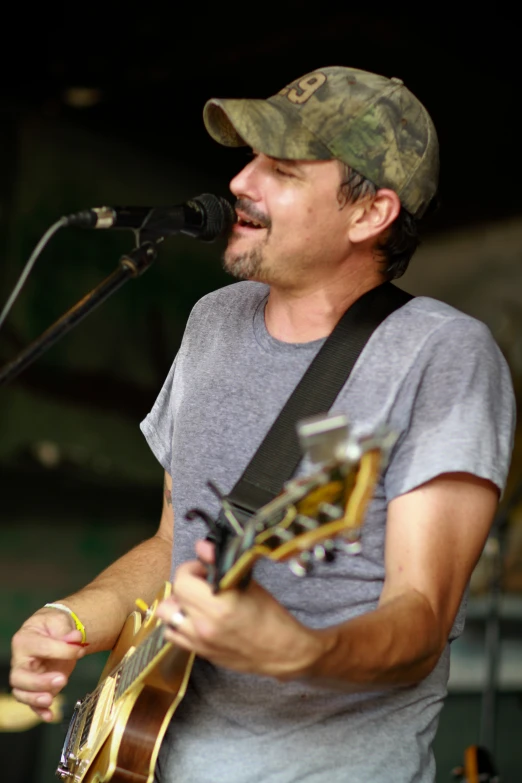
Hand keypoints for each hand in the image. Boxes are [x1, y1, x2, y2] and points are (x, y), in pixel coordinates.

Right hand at [10, 608, 86, 720]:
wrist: (53, 632)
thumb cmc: (53, 626)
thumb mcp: (60, 622)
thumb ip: (67, 631)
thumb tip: (75, 638)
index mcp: (24, 640)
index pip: (40, 648)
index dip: (62, 650)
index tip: (79, 651)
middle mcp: (20, 660)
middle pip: (19, 677)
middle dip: (39, 682)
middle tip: (62, 679)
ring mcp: (25, 676)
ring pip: (21, 692)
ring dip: (36, 698)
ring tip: (51, 699)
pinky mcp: (34, 688)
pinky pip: (31, 703)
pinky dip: (39, 711)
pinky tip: (49, 715)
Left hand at [155, 540, 325, 679]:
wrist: (282, 651)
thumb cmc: (270, 615)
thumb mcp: (248, 583)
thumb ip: (220, 564)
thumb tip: (201, 546)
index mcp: (219, 604)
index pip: (183, 579)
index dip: (192, 568)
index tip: (205, 568)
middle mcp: (204, 624)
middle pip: (174, 595)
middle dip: (185, 583)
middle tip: (201, 582)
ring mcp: (199, 641)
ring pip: (167, 616)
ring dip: (178, 604)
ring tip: (195, 601)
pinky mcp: (200, 653)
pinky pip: (172, 635)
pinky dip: (177, 623)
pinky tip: (193, 618)